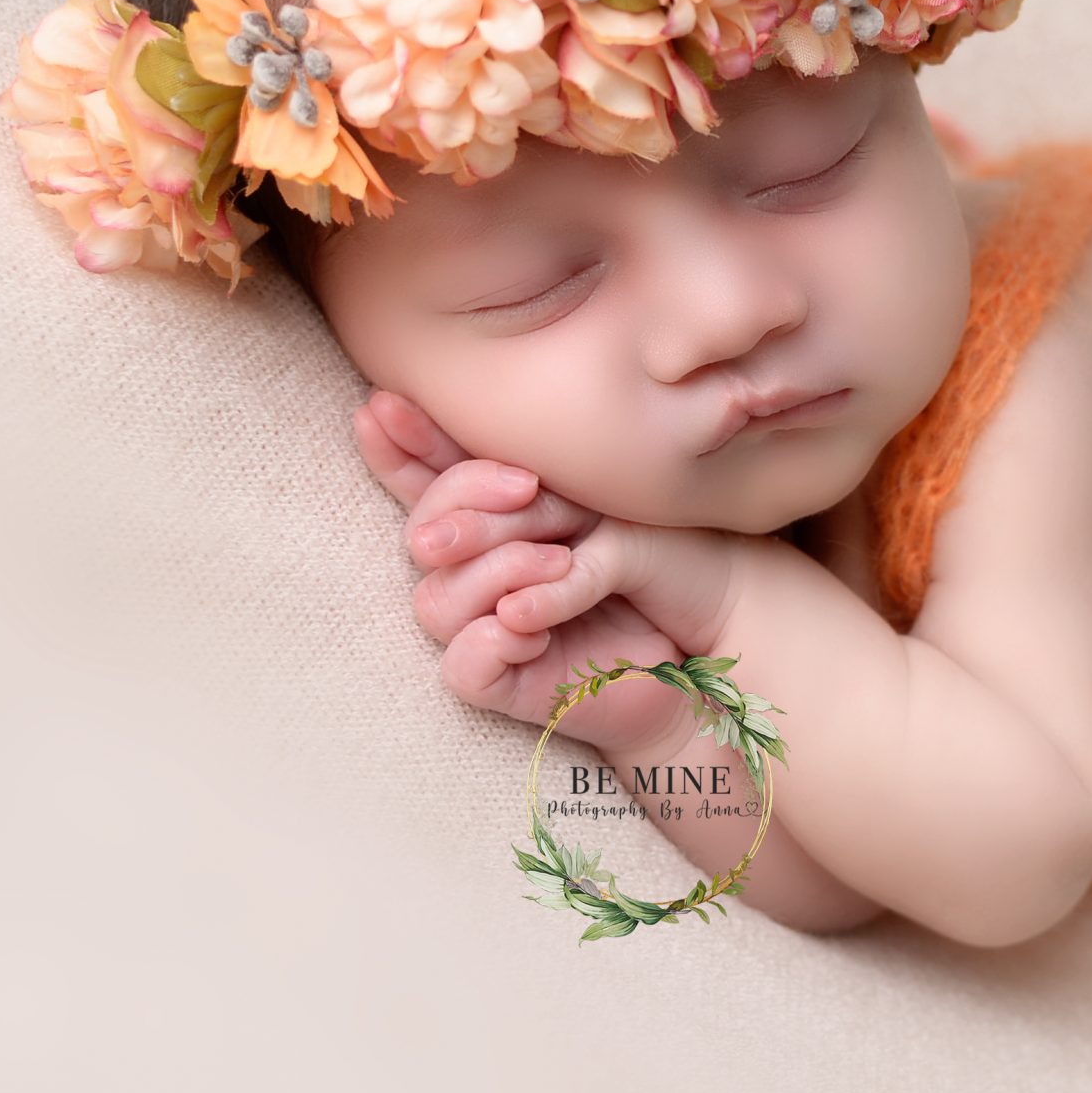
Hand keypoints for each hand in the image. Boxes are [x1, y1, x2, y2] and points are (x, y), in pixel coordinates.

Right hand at [353, 389, 756, 746]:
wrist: (710, 635)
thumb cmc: (660, 557)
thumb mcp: (603, 497)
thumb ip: (540, 478)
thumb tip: (495, 455)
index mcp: (495, 522)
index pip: (425, 485)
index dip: (398, 449)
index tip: (382, 405)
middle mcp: (479, 575)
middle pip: (422, 535)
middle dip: (466, 500)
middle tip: (530, 487)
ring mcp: (487, 630)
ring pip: (435, 599)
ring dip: (497, 568)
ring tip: (562, 561)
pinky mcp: (506, 687)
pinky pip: (462, 667)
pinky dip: (491, 640)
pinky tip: (532, 628)